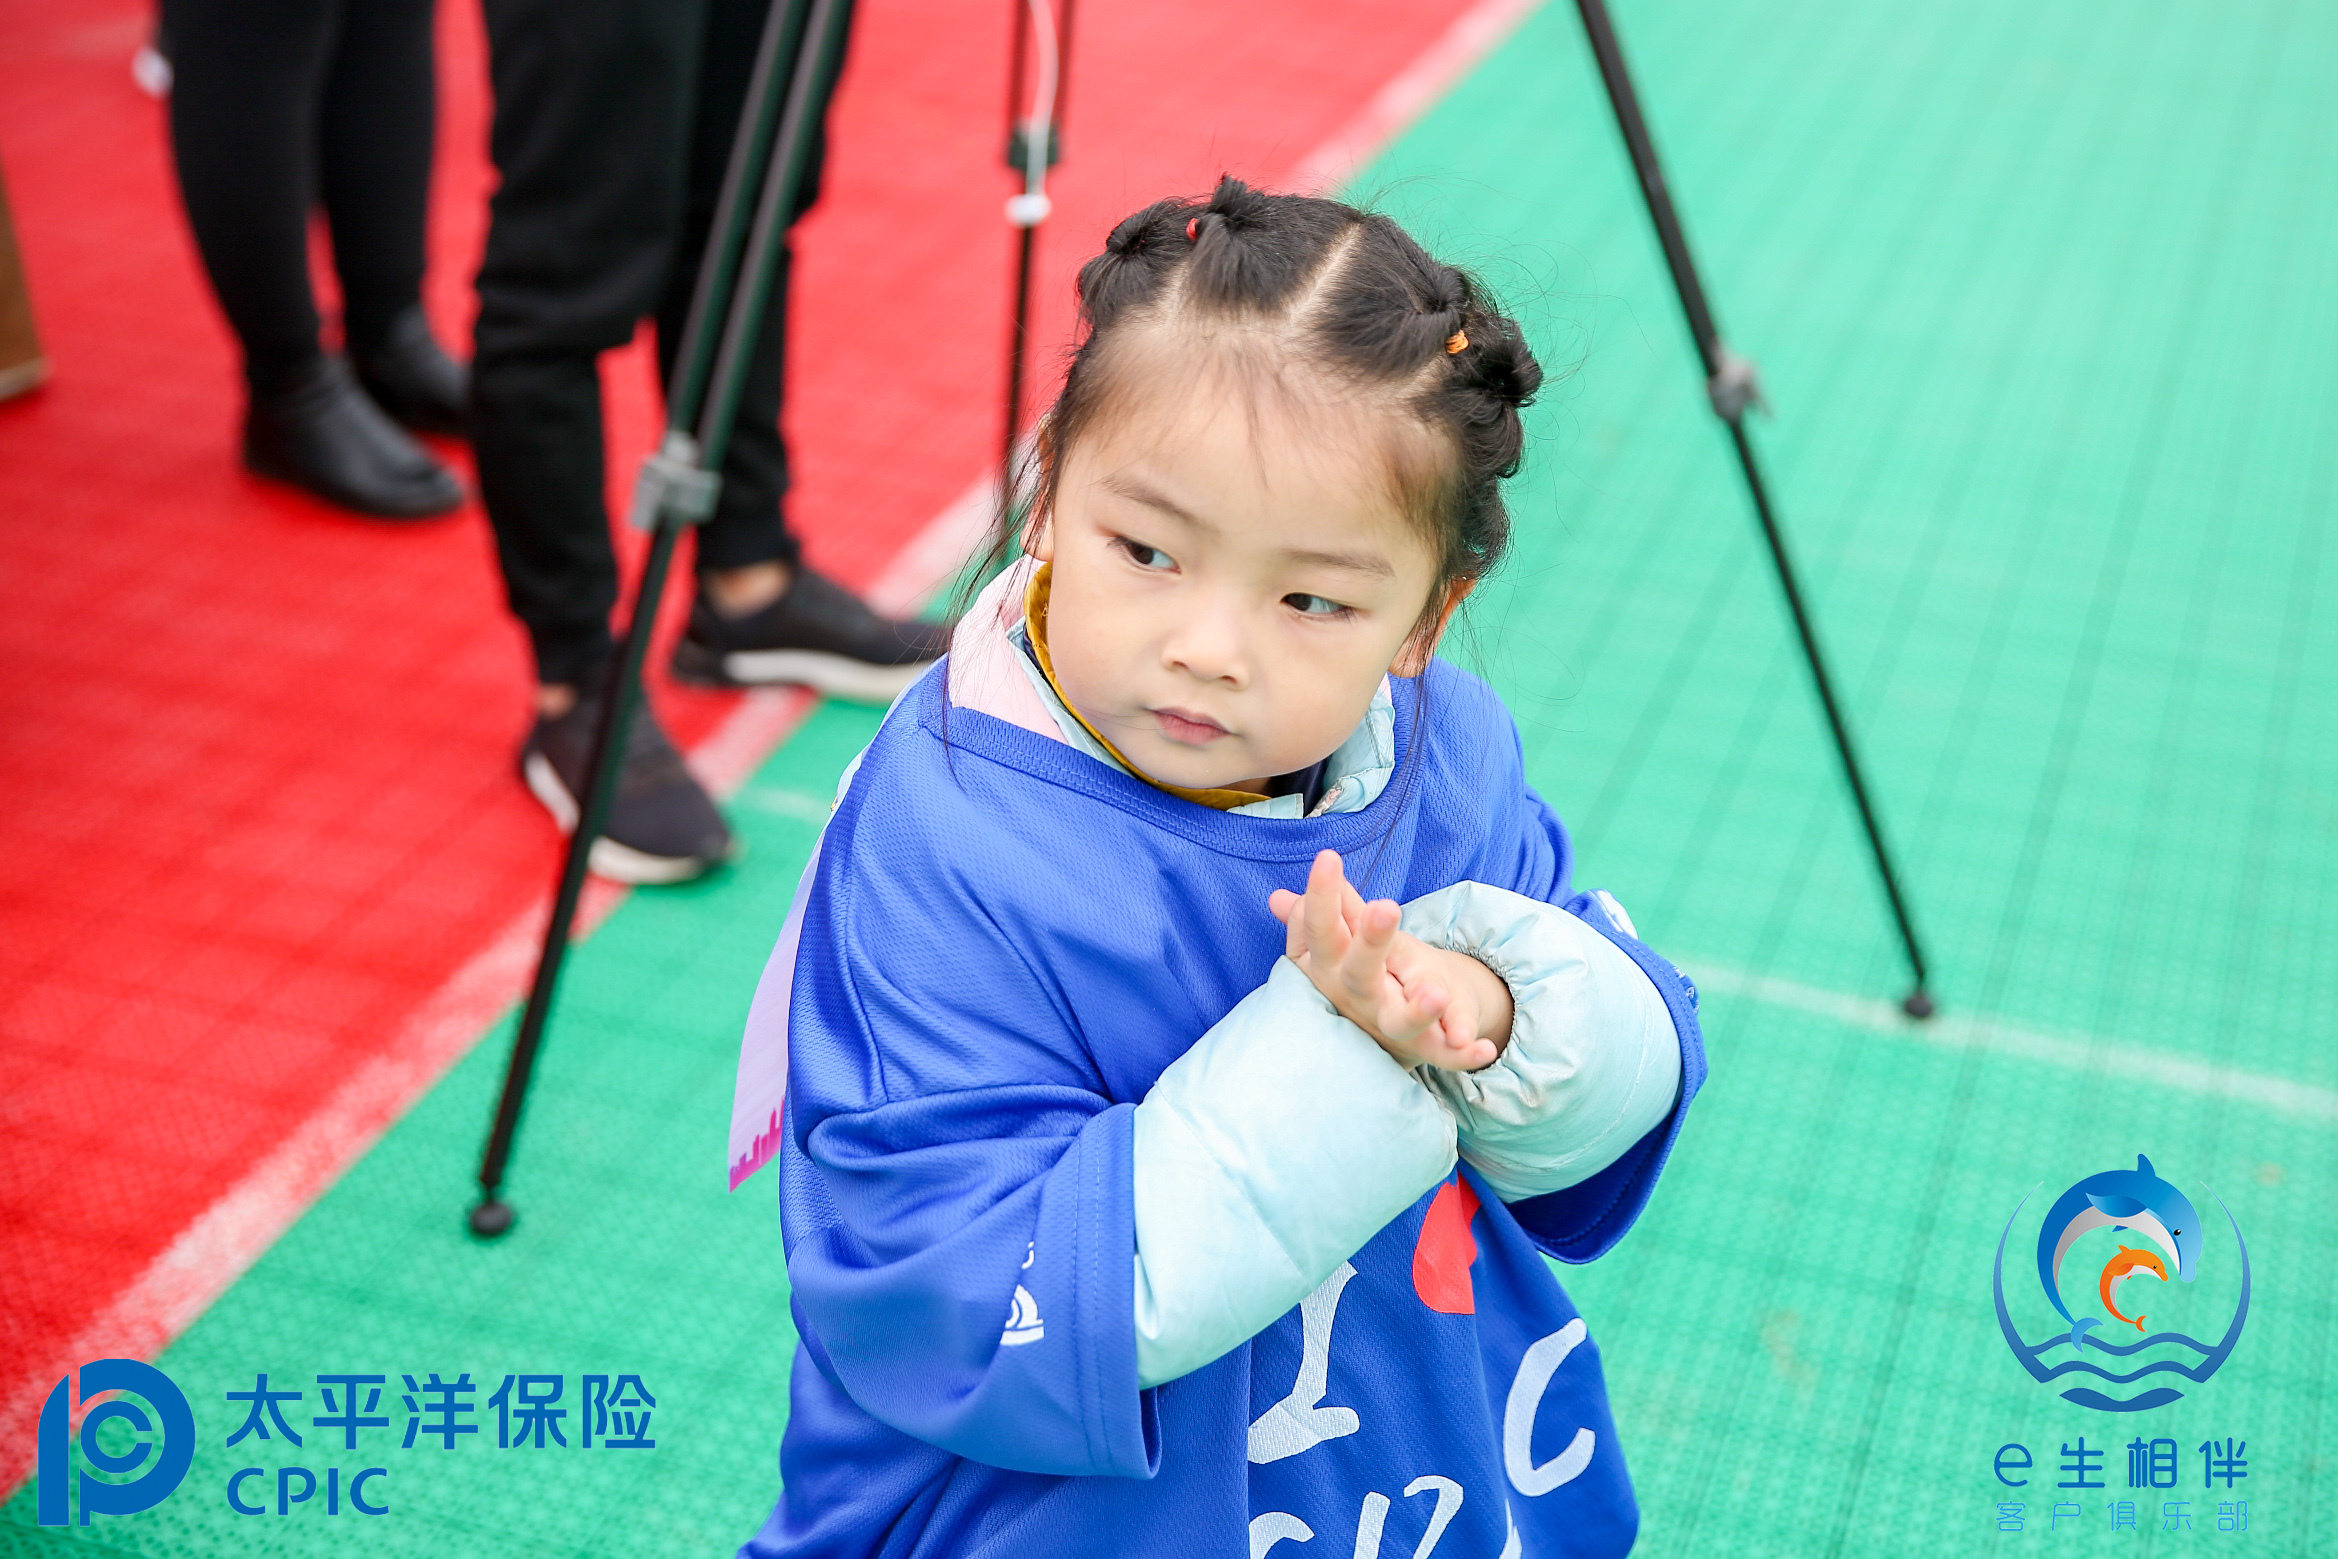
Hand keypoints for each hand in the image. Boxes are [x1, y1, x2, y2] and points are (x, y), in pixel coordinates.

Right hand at [1269, 850, 1513, 1071]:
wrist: (1388, 1033)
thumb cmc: (1359, 978)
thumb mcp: (1340, 944)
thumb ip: (1321, 917)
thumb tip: (1279, 897)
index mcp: (1332, 968)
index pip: (1321, 931)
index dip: (1322, 898)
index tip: (1328, 858)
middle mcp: (1357, 998)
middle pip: (1358, 972)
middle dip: (1371, 942)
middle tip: (1386, 907)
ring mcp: (1390, 1025)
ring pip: (1400, 1022)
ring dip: (1417, 1010)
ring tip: (1435, 993)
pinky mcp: (1425, 1048)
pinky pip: (1444, 1054)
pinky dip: (1463, 1054)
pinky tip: (1481, 1046)